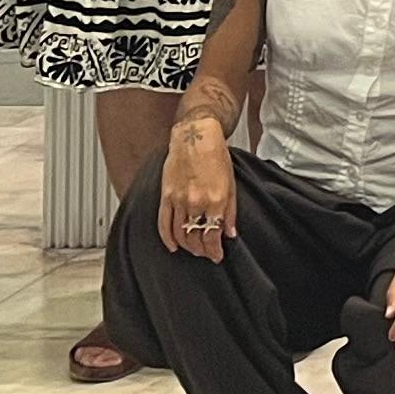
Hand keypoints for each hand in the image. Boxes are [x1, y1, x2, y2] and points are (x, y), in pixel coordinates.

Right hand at [157, 121, 237, 258]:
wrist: (196, 137)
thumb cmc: (216, 157)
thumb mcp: (231, 184)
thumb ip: (230, 211)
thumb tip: (230, 234)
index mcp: (216, 200)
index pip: (213, 236)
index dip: (214, 250)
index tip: (217, 256)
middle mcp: (196, 202)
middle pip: (195, 238)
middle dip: (201, 250)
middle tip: (206, 254)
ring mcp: (179, 200)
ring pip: (180, 234)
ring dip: (187, 246)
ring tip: (194, 250)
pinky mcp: (166, 196)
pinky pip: (163, 223)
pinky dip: (167, 238)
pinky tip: (173, 246)